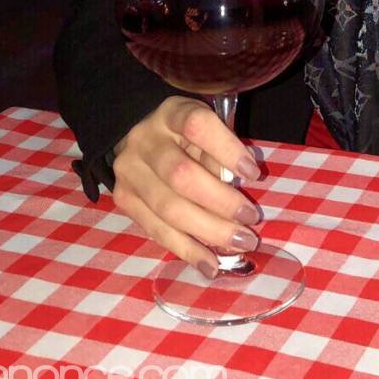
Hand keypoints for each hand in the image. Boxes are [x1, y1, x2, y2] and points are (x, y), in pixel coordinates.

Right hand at [110, 96, 261, 276]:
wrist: (138, 137)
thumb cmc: (186, 134)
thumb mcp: (206, 128)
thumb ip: (220, 151)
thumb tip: (238, 183)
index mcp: (171, 113)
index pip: (197, 125)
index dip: (227, 150)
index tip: (254, 172)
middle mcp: (144, 140)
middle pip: (181, 175)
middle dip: (221, 203)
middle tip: (252, 220)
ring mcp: (129, 171)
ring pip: (168, 209)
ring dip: (209, 232)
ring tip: (240, 244)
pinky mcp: (124, 199)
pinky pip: (156, 231)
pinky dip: (187, 251)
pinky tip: (211, 265)